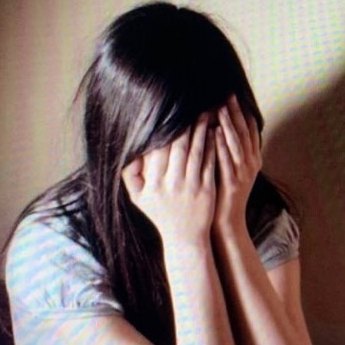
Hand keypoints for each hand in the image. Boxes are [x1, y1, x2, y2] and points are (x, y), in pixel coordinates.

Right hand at [122, 113, 216, 242]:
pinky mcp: (207, 190)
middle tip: (192, 105)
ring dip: (201, 130)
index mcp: (153, 184)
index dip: (164, 130)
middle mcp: (171, 185)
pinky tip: (215, 132)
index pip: (158, 150)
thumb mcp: (138, 198)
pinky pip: (209, 163)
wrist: (185, 239)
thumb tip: (129, 151)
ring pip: (196, 152)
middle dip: (185, 124)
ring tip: (206, 112)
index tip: (170, 113)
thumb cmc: (160, 214)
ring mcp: (191, 187)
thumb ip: (130, 174)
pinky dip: (213, 146)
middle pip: (178, 147)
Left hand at [214, 94, 261, 232]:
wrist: (226, 221)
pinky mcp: (231, 182)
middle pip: (244, 133)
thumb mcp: (231, 169)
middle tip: (229, 94)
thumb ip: (228, 150)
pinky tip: (214, 132)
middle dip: (237, 113)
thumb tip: (219, 128)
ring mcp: (242, 174)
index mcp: (253, 160)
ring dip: (229, 125)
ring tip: (222, 108)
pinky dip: (220, 145)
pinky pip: (225, 160)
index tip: (236, 96)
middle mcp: (250, 164)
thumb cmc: (224, 194)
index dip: (244, 113)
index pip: (250, 131)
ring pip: (236, 144)